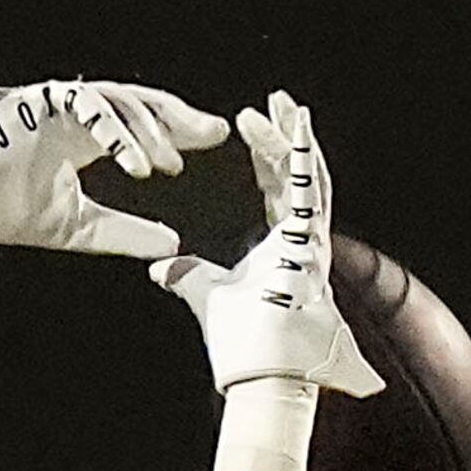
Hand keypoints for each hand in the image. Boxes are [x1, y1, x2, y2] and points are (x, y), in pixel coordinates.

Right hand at [0, 51, 227, 257]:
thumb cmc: (4, 212)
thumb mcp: (80, 229)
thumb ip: (126, 233)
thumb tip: (173, 244)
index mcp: (88, 139)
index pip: (144, 126)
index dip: (178, 132)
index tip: (213, 142)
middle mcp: (79, 116)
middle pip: (141, 105)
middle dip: (178, 119)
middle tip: (213, 134)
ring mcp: (60, 104)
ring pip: (120, 103)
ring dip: (147, 134)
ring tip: (168, 166)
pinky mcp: (41, 101)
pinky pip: (89, 108)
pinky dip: (115, 134)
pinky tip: (134, 163)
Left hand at [151, 91, 384, 396]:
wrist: (263, 370)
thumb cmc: (244, 342)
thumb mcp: (204, 294)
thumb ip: (185, 275)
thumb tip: (158, 267)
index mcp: (283, 244)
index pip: (278, 188)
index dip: (267, 155)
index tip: (251, 126)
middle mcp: (304, 238)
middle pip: (298, 173)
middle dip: (286, 134)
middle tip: (274, 99)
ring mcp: (312, 239)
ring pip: (308, 175)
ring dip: (294, 138)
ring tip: (283, 103)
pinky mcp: (310, 243)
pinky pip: (309, 192)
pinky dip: (301, 158)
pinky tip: (294, 129)